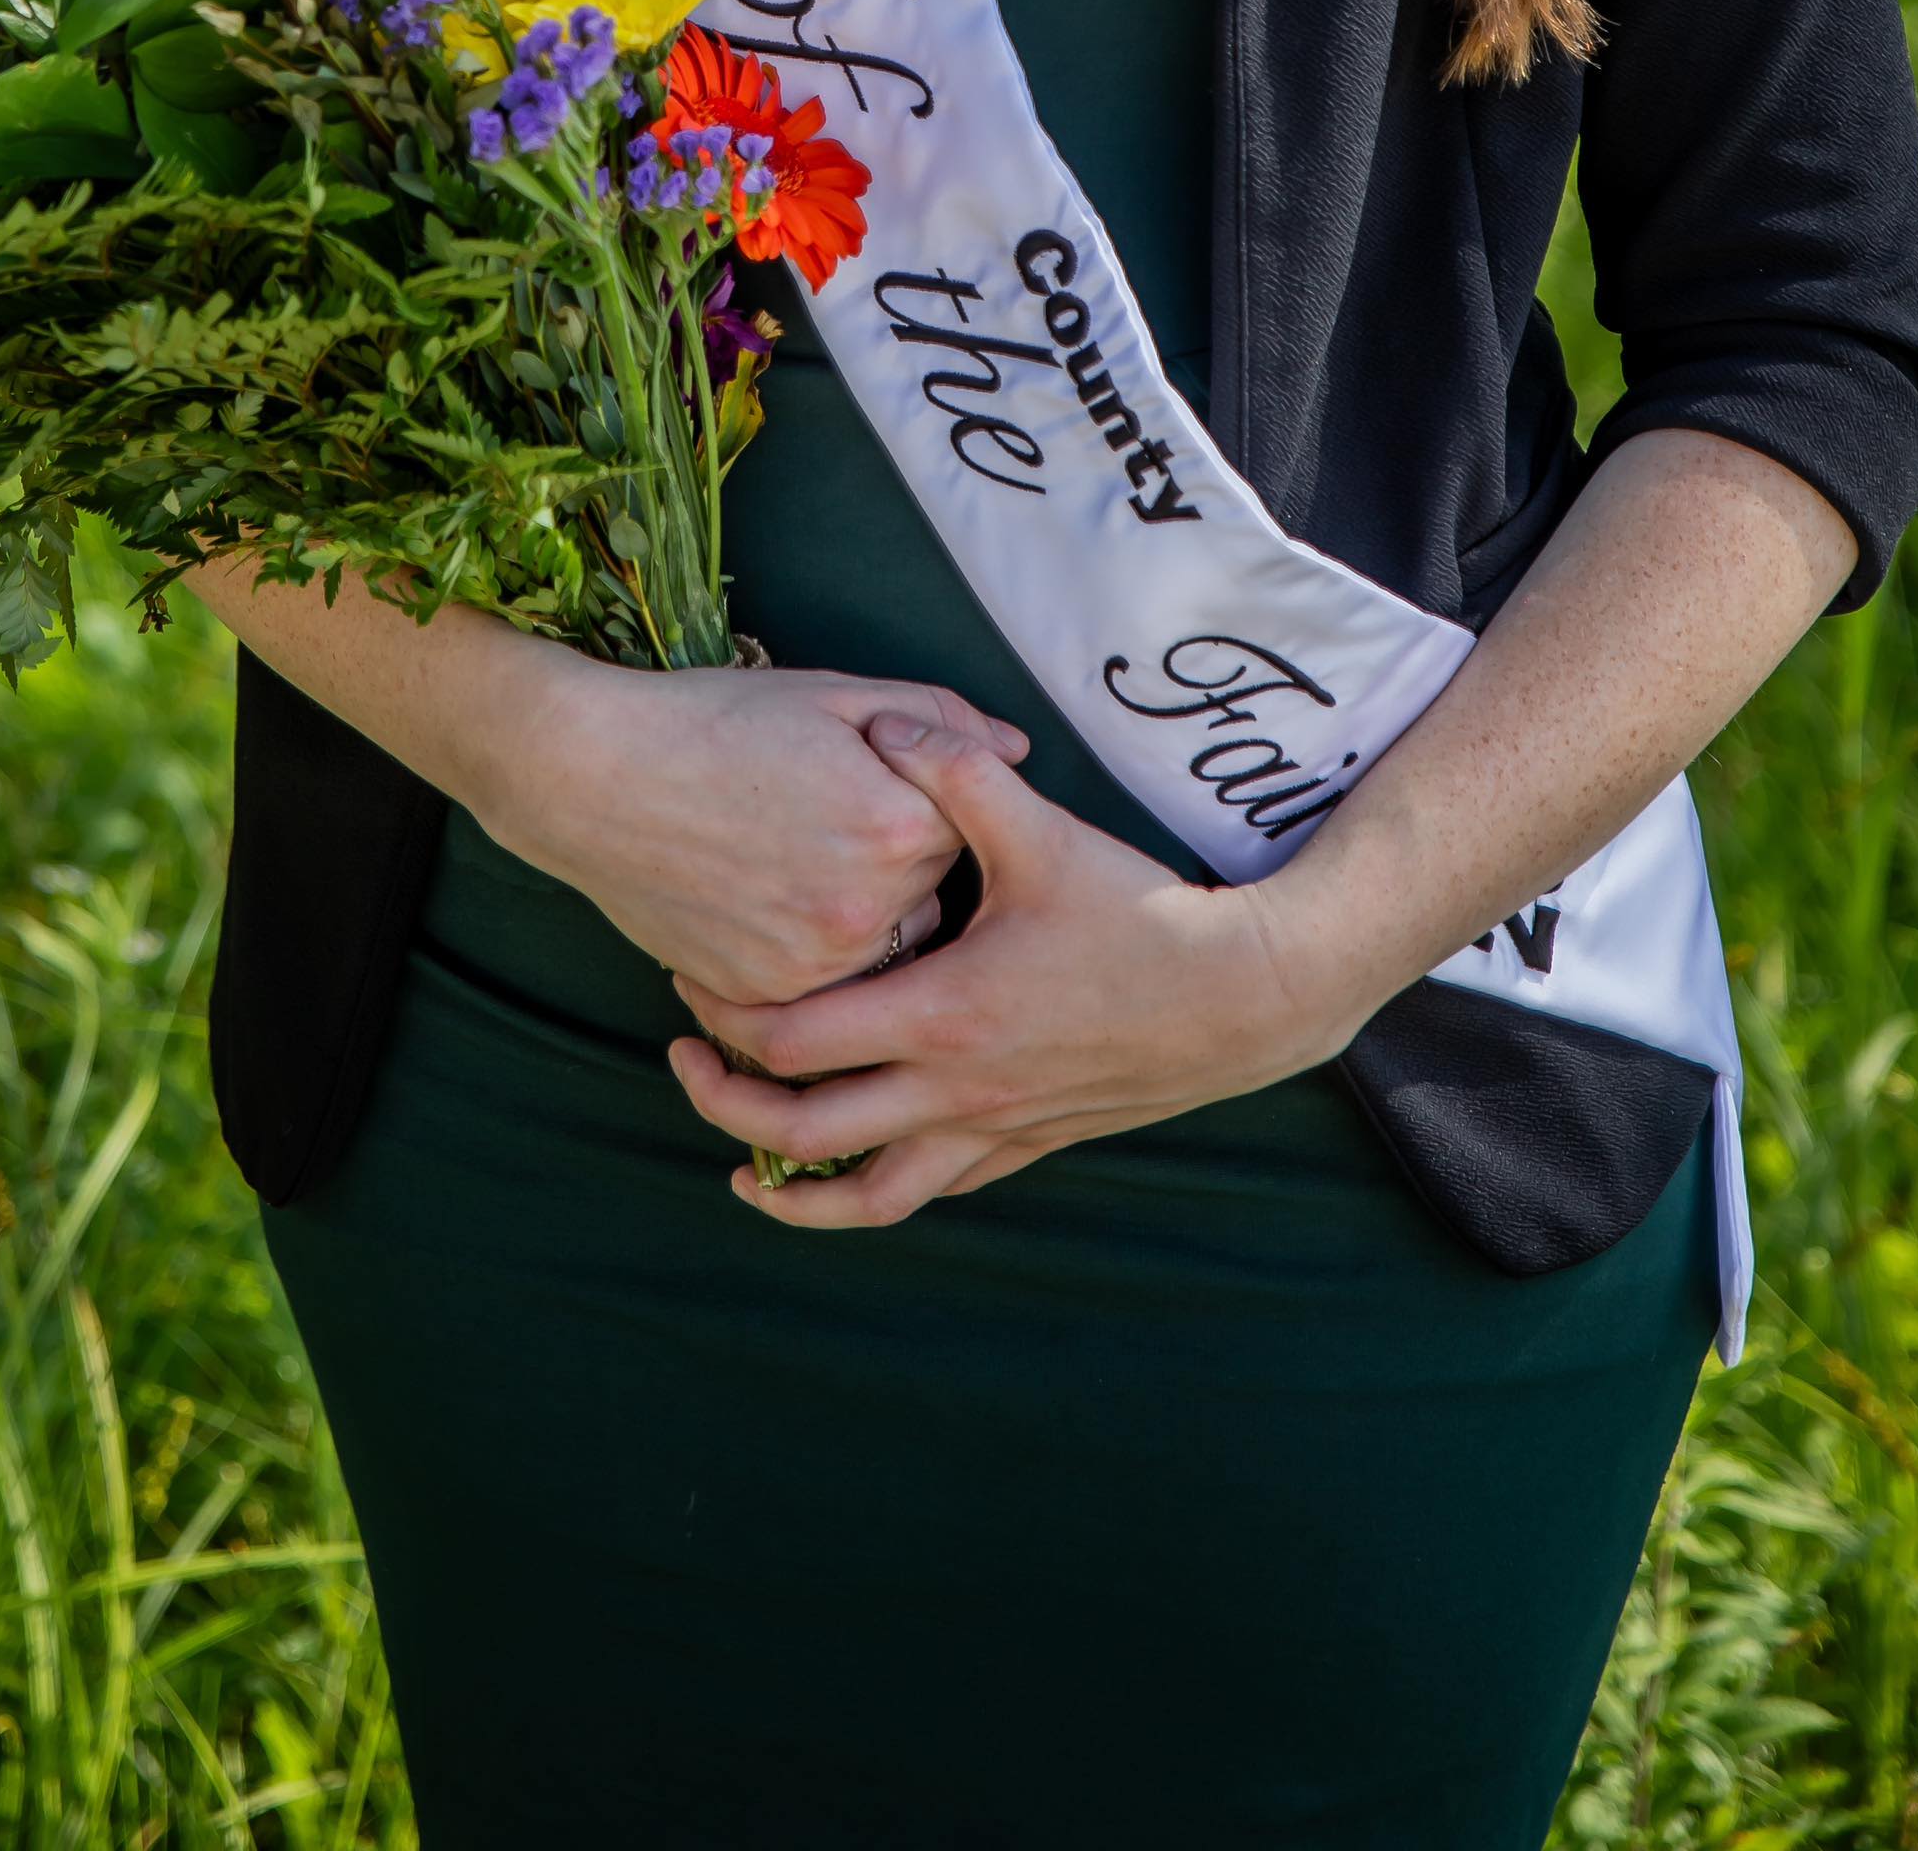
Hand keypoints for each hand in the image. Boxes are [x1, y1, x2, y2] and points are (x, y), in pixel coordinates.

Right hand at [478, 661, 1029, 1009]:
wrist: (592, 776)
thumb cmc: (713, 720)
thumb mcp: (834, 694)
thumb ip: (938, 720)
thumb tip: (1016, 748)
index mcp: (901, 827)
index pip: (967, 829)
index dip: (926, 799)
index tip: (883, 781)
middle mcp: (868, 912)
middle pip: (931, 898)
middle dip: (901, 864)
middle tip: (833, 820)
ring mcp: (812, 966)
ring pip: (879, 950)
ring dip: (861, 917)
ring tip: (798, 858)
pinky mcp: (761, 997)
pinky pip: (819, 988)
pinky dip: (807, 953)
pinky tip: (764, 898)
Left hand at [663, 714, 1324, 1223]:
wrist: (1238, 998)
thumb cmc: (1139, 915)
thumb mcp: (1043, 832)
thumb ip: (955, 772)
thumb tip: (882, 723)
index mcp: (940, 1016)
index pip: (790, 1042)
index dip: (724, 1014)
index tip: (690, 978)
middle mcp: (952, 1091)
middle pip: (800, 1130)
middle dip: (722, 1102)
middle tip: (680, 1058)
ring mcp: (989, 1132)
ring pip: (864, 1194)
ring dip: (789, 1185)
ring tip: (739, 1165)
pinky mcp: (1025, 1147)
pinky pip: (929, 1192)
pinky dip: (872, 1191)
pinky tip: (851, 1168)